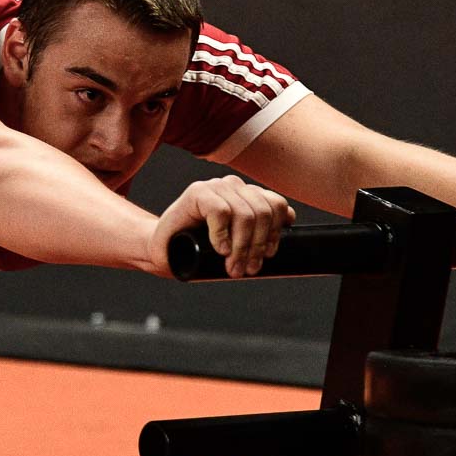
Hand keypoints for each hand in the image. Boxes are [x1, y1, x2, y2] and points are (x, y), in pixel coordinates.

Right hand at [149, 176, 295, 278]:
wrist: (164, 249)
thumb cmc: (200, 246)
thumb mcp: (236, 239)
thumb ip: (260, 228)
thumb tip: (291, 219)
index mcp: (246, 194)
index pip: (276, 205)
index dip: (275, 233)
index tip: (266, 256)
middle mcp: (233, 186)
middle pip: (263, 212)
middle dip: (257, 246)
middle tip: (246, 269)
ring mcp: (215, 186)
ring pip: (245, 215)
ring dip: (242, 247)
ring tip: (233, 267)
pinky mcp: (197, 192)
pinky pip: (221, 212)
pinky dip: (223, 234)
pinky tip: (219, 249)